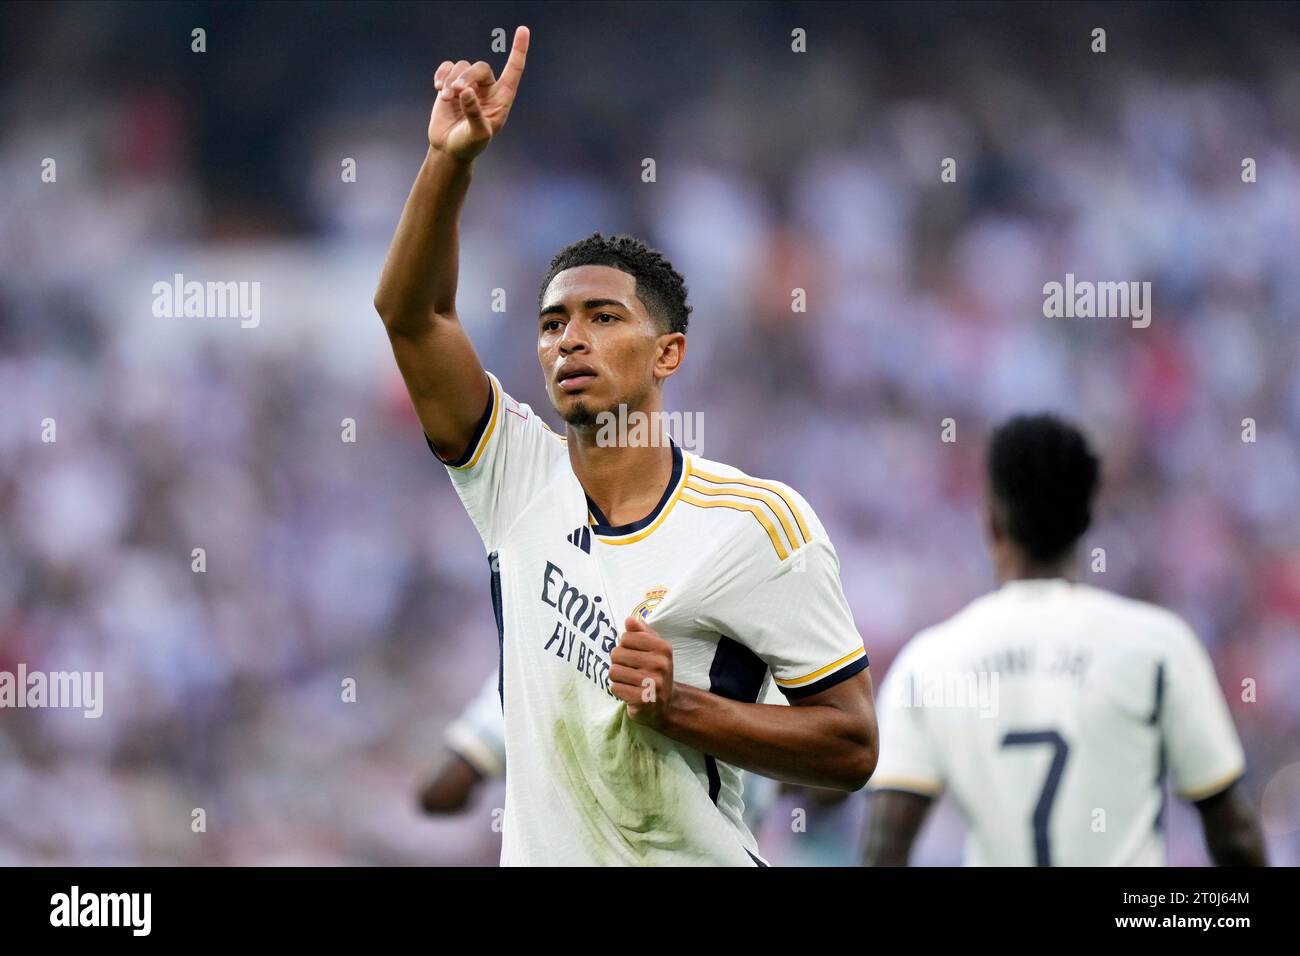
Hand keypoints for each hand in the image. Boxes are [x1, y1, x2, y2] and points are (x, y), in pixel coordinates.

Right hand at [429, 25, 529, 161]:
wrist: (449, 149)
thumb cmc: (469, 145)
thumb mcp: (477, 135)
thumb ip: (474, 114)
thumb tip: (466, 91)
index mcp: (501, 100)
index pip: (513, 71)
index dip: (519, 51)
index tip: (523, 30)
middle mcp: (487, 89)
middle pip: (481, 67)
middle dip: (467, 76)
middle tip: (456, 91)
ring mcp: (469, 85)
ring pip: (462, 66)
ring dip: (451, 79)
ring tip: (445, 97)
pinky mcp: (451, 85)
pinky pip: (448, 67)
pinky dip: (442, 74)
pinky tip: (437, 88)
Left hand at [610, 614, 674, 728]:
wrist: (666, 704)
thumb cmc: (655, 672)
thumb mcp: (653, 649)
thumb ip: (641, 632)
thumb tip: (629, 620)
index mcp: (663, 647)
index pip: (626, 637)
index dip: (624, 646)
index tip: (634, 655)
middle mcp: (660, 663)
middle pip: (616, 654)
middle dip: (618, 662)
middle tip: (630, 670)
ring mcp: (653, 682)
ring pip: (613, 671)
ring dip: (617, 677)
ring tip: (629, 681)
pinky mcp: (643, 699)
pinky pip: (615, 688)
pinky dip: (619, 690)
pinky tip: (630, 692)